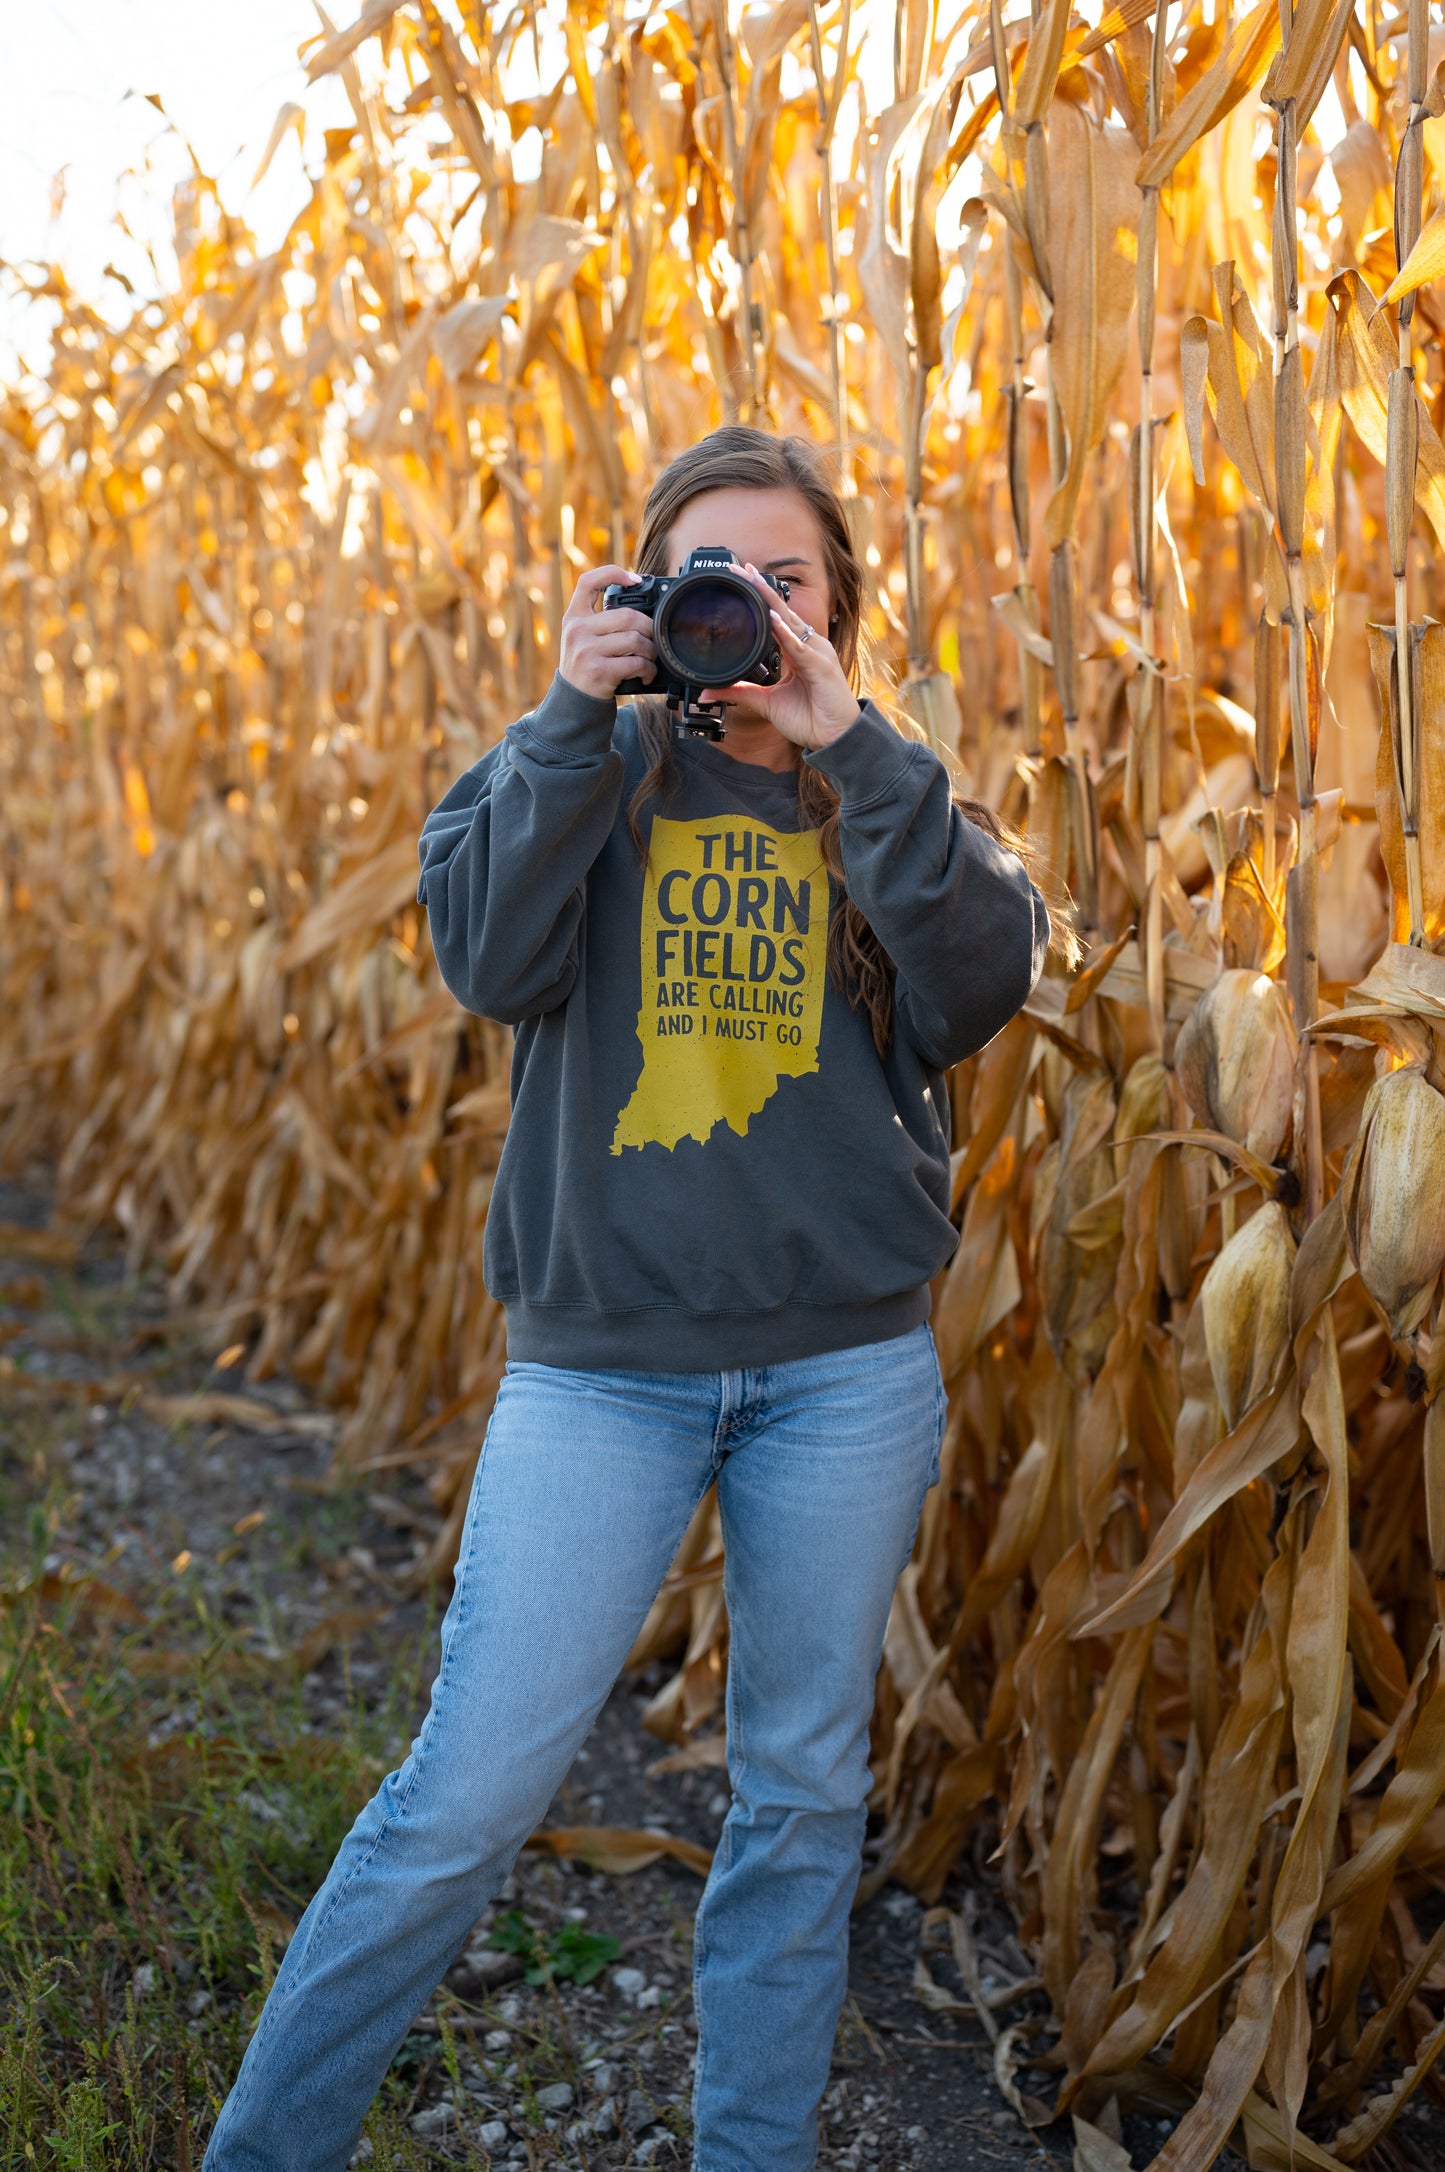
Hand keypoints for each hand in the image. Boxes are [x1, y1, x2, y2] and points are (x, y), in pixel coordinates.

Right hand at [557, 565, 655, 700]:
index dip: (613, 573)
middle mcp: (577, 630)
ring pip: (634, 639)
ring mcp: (586, 650)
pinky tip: (646, 674)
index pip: (588, 582)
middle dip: (649, 628)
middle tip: (653, 639)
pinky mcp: (598, 671)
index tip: (636, 580)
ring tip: (651, 659)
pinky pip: (635, 663)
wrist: (574, 701)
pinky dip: (648, 669)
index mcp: (574, 617)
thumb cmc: (586, 665)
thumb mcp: (582, 637)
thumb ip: (601, 619)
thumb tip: (641, 607)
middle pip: (627, 615)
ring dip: (651, 651)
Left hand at [713, 563, 860, 749]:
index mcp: (797, 650)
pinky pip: (800, 648)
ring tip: (753, 581)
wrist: (834, 740)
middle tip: (740, 567)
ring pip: (791, 622)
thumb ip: (739, 693)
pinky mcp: (822, 668)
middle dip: (761, 587)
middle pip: (782, 610)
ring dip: (772, 601)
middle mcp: (808, 645)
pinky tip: (773, 620)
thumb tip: (707, 691)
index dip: (760, 596)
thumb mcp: (765, 703)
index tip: (740, 577)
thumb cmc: (810, 718)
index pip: (776, 616)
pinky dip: (785, 633)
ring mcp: (817, 653)